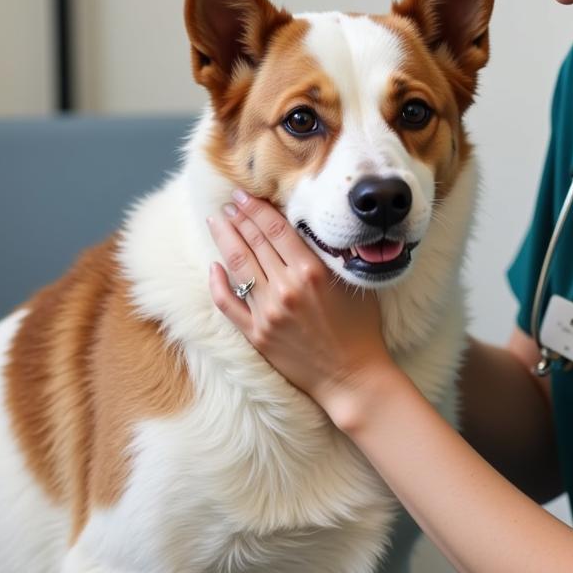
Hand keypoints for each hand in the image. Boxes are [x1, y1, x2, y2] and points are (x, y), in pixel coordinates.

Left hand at [206, 191, 393, 420]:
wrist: (352, 376)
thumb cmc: (359, 328)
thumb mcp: (349, 282)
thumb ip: (325, 256)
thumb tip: (300, 231)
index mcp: (311, 271)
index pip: (275, 229)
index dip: (256, 209)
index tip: (244, 196)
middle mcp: (286, 288)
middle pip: (254, 242)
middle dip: (238, 218)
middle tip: (228, 203)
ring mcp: (268, 312)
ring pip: (237, 266)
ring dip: (225, 240)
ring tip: (216, 222)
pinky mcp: (256, 334)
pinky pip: (228, 304)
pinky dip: (218, 284)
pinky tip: (213, 267)